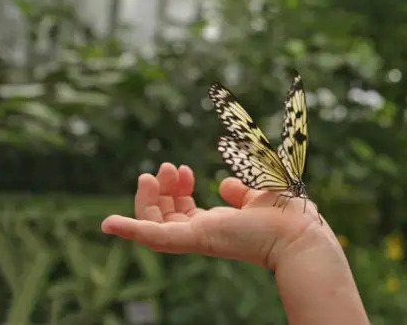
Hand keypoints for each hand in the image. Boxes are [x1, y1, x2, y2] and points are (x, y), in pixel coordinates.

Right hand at [101, 162, 332, 269]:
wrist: (298, 230)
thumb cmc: (285, 214)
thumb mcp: (257, 194)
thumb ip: (241, 191)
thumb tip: (226, 184)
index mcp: (219, 225)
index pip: (184, 212)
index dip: (178, 190)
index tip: (185, 169)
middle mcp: (205, 233)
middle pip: (167, 216)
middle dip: (161, 191)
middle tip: (166, 167)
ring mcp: (198, 238)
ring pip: (155, 224)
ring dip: (147, 201)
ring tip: (153, 174)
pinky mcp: (195, 239)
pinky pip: (154, 239)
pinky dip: (131, 231)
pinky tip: (108, 223)